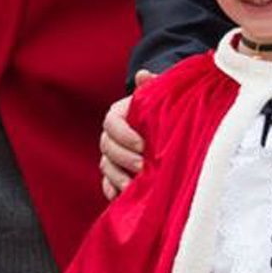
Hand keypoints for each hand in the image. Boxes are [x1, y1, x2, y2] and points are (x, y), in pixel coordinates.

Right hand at [99, 70, 155, 198]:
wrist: (166, 126)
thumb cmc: (163, 109)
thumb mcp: (162, 96)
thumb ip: (153, 86)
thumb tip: (143, 74)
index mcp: (119, 114)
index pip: (111, 122)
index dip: (124, 134)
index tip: (143, 145)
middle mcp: (111, 135)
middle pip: (106, 146)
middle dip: (123, 158)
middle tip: (143, 167)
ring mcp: (112, 155)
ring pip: (105, 166)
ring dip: (118, 177)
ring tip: (135, 187)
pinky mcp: (115, 174)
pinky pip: (107, 184)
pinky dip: (113, 191)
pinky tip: (124, 197)